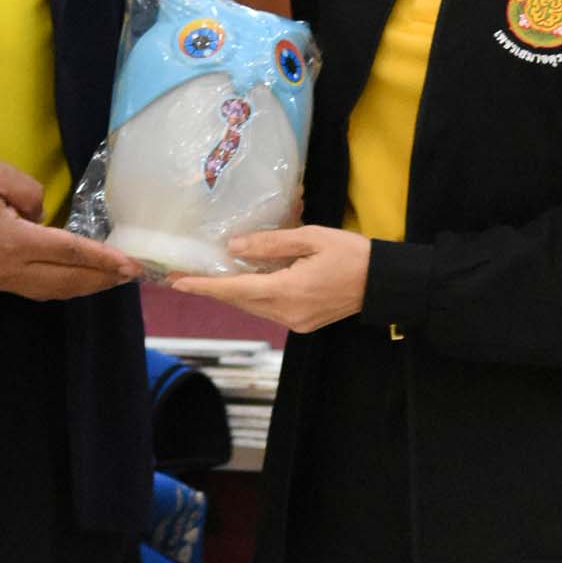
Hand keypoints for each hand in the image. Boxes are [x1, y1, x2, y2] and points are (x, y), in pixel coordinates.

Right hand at [0, 160, 139, 300]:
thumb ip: (32, 193)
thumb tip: (43, 218)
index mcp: (14, 241)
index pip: (70, 252)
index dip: (103, 259)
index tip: (130, 263)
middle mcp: (12, 269)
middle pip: (68, 280)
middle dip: (102, 278)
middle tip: (132, 274)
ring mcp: (3, 280)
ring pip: (55, 291)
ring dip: (86, 287)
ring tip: (111, 279)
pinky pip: (39, 291)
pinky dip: (65, 288)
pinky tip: (78, 280)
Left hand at [170, 226, 370, 332]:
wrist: (383, 282)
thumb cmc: (351, 253)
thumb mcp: (311, 238)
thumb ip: (271, 244)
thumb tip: (234, 247)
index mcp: (290, 290)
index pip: (236, 290)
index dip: (205, 286)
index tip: (178, 282)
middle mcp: (288, 313)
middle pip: (240, 302)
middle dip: (212, 289)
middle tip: (184, 276)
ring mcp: (296, 322)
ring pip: (253, 308)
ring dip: (232, 294)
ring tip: (208, 278)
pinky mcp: (303, 324)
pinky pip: (268, 310)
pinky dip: (253, 297)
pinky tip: (245, 283)